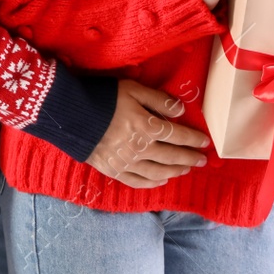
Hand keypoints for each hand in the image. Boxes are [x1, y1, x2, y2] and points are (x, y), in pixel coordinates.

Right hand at [85, 79, 211, 188]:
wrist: (69, 116)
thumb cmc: (102, 98)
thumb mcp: (132, 89)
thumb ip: (158, 99)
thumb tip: (181, 109)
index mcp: (146, 126)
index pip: (176, 135)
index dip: (193, 139)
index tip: (205, 142)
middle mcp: (140, 148)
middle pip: (171, 156)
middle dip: (189, 158)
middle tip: (201, 160)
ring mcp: (126, 162)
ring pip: (157, 172)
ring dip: (175, 171)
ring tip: (185, 170)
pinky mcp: (113, 170)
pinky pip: (137, 181)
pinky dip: (152, 183)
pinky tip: (161, 181)